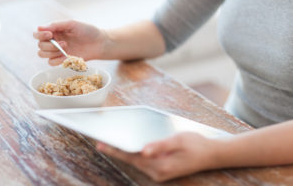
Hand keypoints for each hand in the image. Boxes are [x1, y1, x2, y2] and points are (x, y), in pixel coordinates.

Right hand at [33, 20, 107, 65]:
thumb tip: (39, 27)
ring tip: (66, 48)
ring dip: (52, 52)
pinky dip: (56, 60)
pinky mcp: (63, 60)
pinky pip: (51, 63)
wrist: (100, 43)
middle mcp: (53, 41)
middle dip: (49, 45)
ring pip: (42, 54)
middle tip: (64, 43)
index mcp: (54, 30)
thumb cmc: (88, 31)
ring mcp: (57, 51)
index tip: (50, 34)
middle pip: (40, 45)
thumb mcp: (72, 24)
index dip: (40, 35)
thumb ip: (56, 25)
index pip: (37, 34)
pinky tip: (66, 57)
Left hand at [97, 132, 220, 181]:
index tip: (101, 144)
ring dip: (125, 151)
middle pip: (131, 160)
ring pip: (136, 161)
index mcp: (160, 166)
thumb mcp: (178, 141)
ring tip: (111, 142)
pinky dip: (134, 154)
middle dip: (117, 150)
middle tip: (101, 141)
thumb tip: (142, 151)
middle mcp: (157, 172)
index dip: (115, 150)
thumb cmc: (196, 145)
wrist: (211, 154)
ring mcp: (159, 172)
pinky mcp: (161, 169)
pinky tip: (130, 145)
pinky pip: (143, 161)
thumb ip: (160, 146)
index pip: (131, 157)